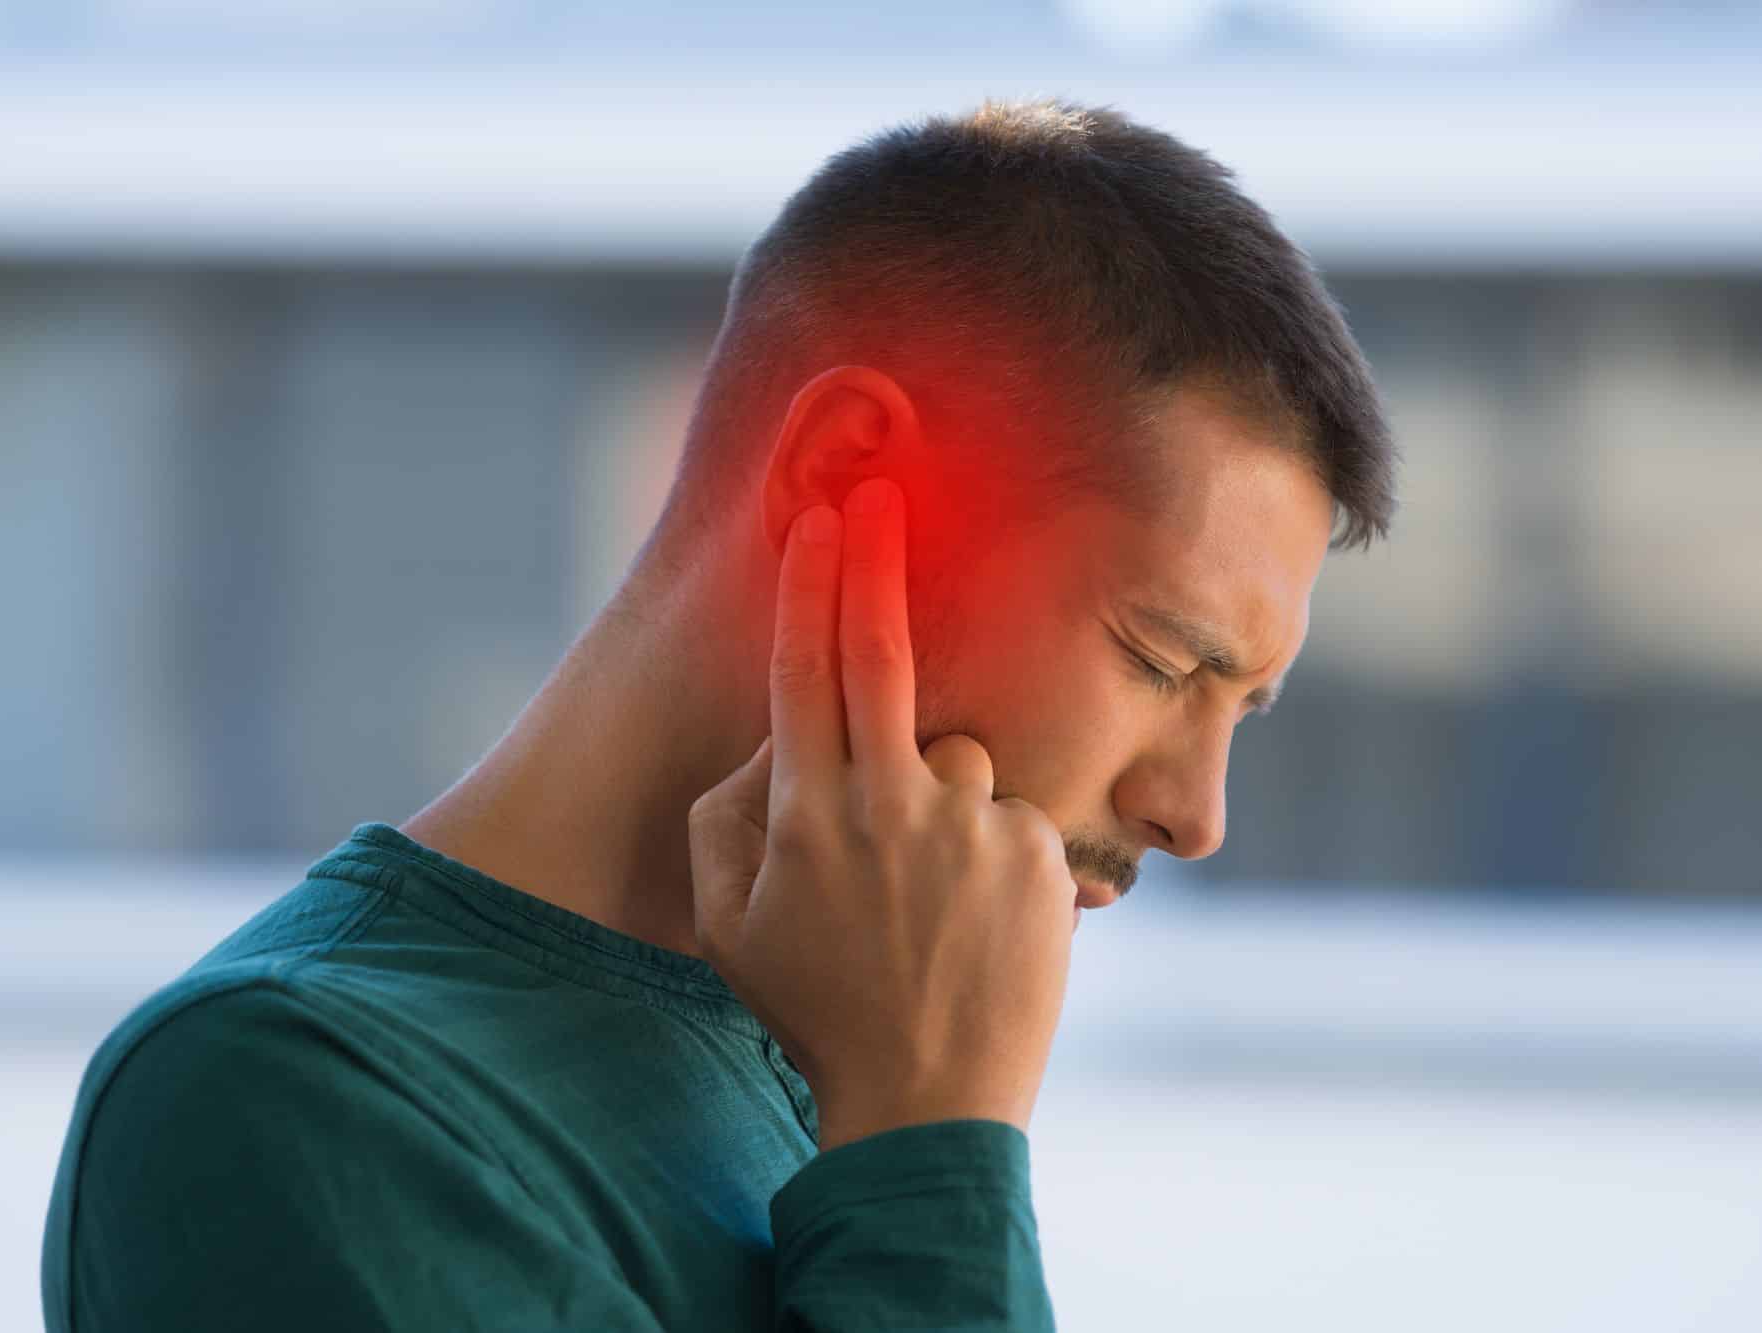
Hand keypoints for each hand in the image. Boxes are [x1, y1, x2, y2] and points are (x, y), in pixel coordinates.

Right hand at [687, 477, 1078, 1150]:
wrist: (927, 1096)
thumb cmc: (814, 1006)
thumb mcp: (726, 924)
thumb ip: (726, 816)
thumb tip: (770, 738)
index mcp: (807, 814)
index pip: (805, 669)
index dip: (812, 585)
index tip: (822, 519)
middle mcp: (889, 803)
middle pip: (884, 655)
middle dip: (877, 563)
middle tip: (882, 493)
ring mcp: (970, 825)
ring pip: (956, 756)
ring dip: (939, 795)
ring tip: (929, 895)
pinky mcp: (1035, 852)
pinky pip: (1007, 813)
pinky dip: (990, 846)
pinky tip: (974, 918)